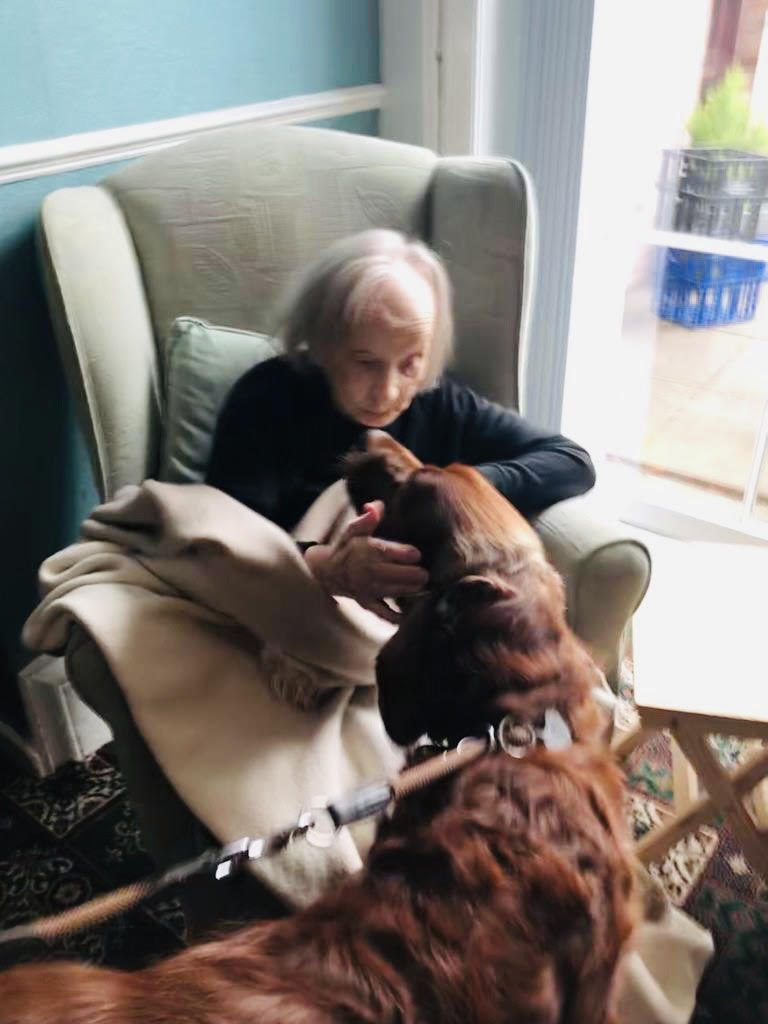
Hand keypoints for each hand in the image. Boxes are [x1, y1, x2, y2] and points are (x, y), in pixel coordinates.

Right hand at [305, 501, 427, 622]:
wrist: (326, 571)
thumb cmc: (346, 548)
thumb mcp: (353, 530)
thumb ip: (367, 518)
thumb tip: (376, 506)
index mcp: (366, 550)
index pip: (388, 552)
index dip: (405, 553)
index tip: (417, 554)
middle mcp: (367, 570)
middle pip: (393, 574)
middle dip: (412, 575)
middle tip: (426, 575)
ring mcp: (367, 588)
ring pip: (392, 591)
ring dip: (409, 591)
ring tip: (423, 588)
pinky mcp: (366, 601)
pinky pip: (380, 611)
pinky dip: (392, 616)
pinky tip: (405, 617)